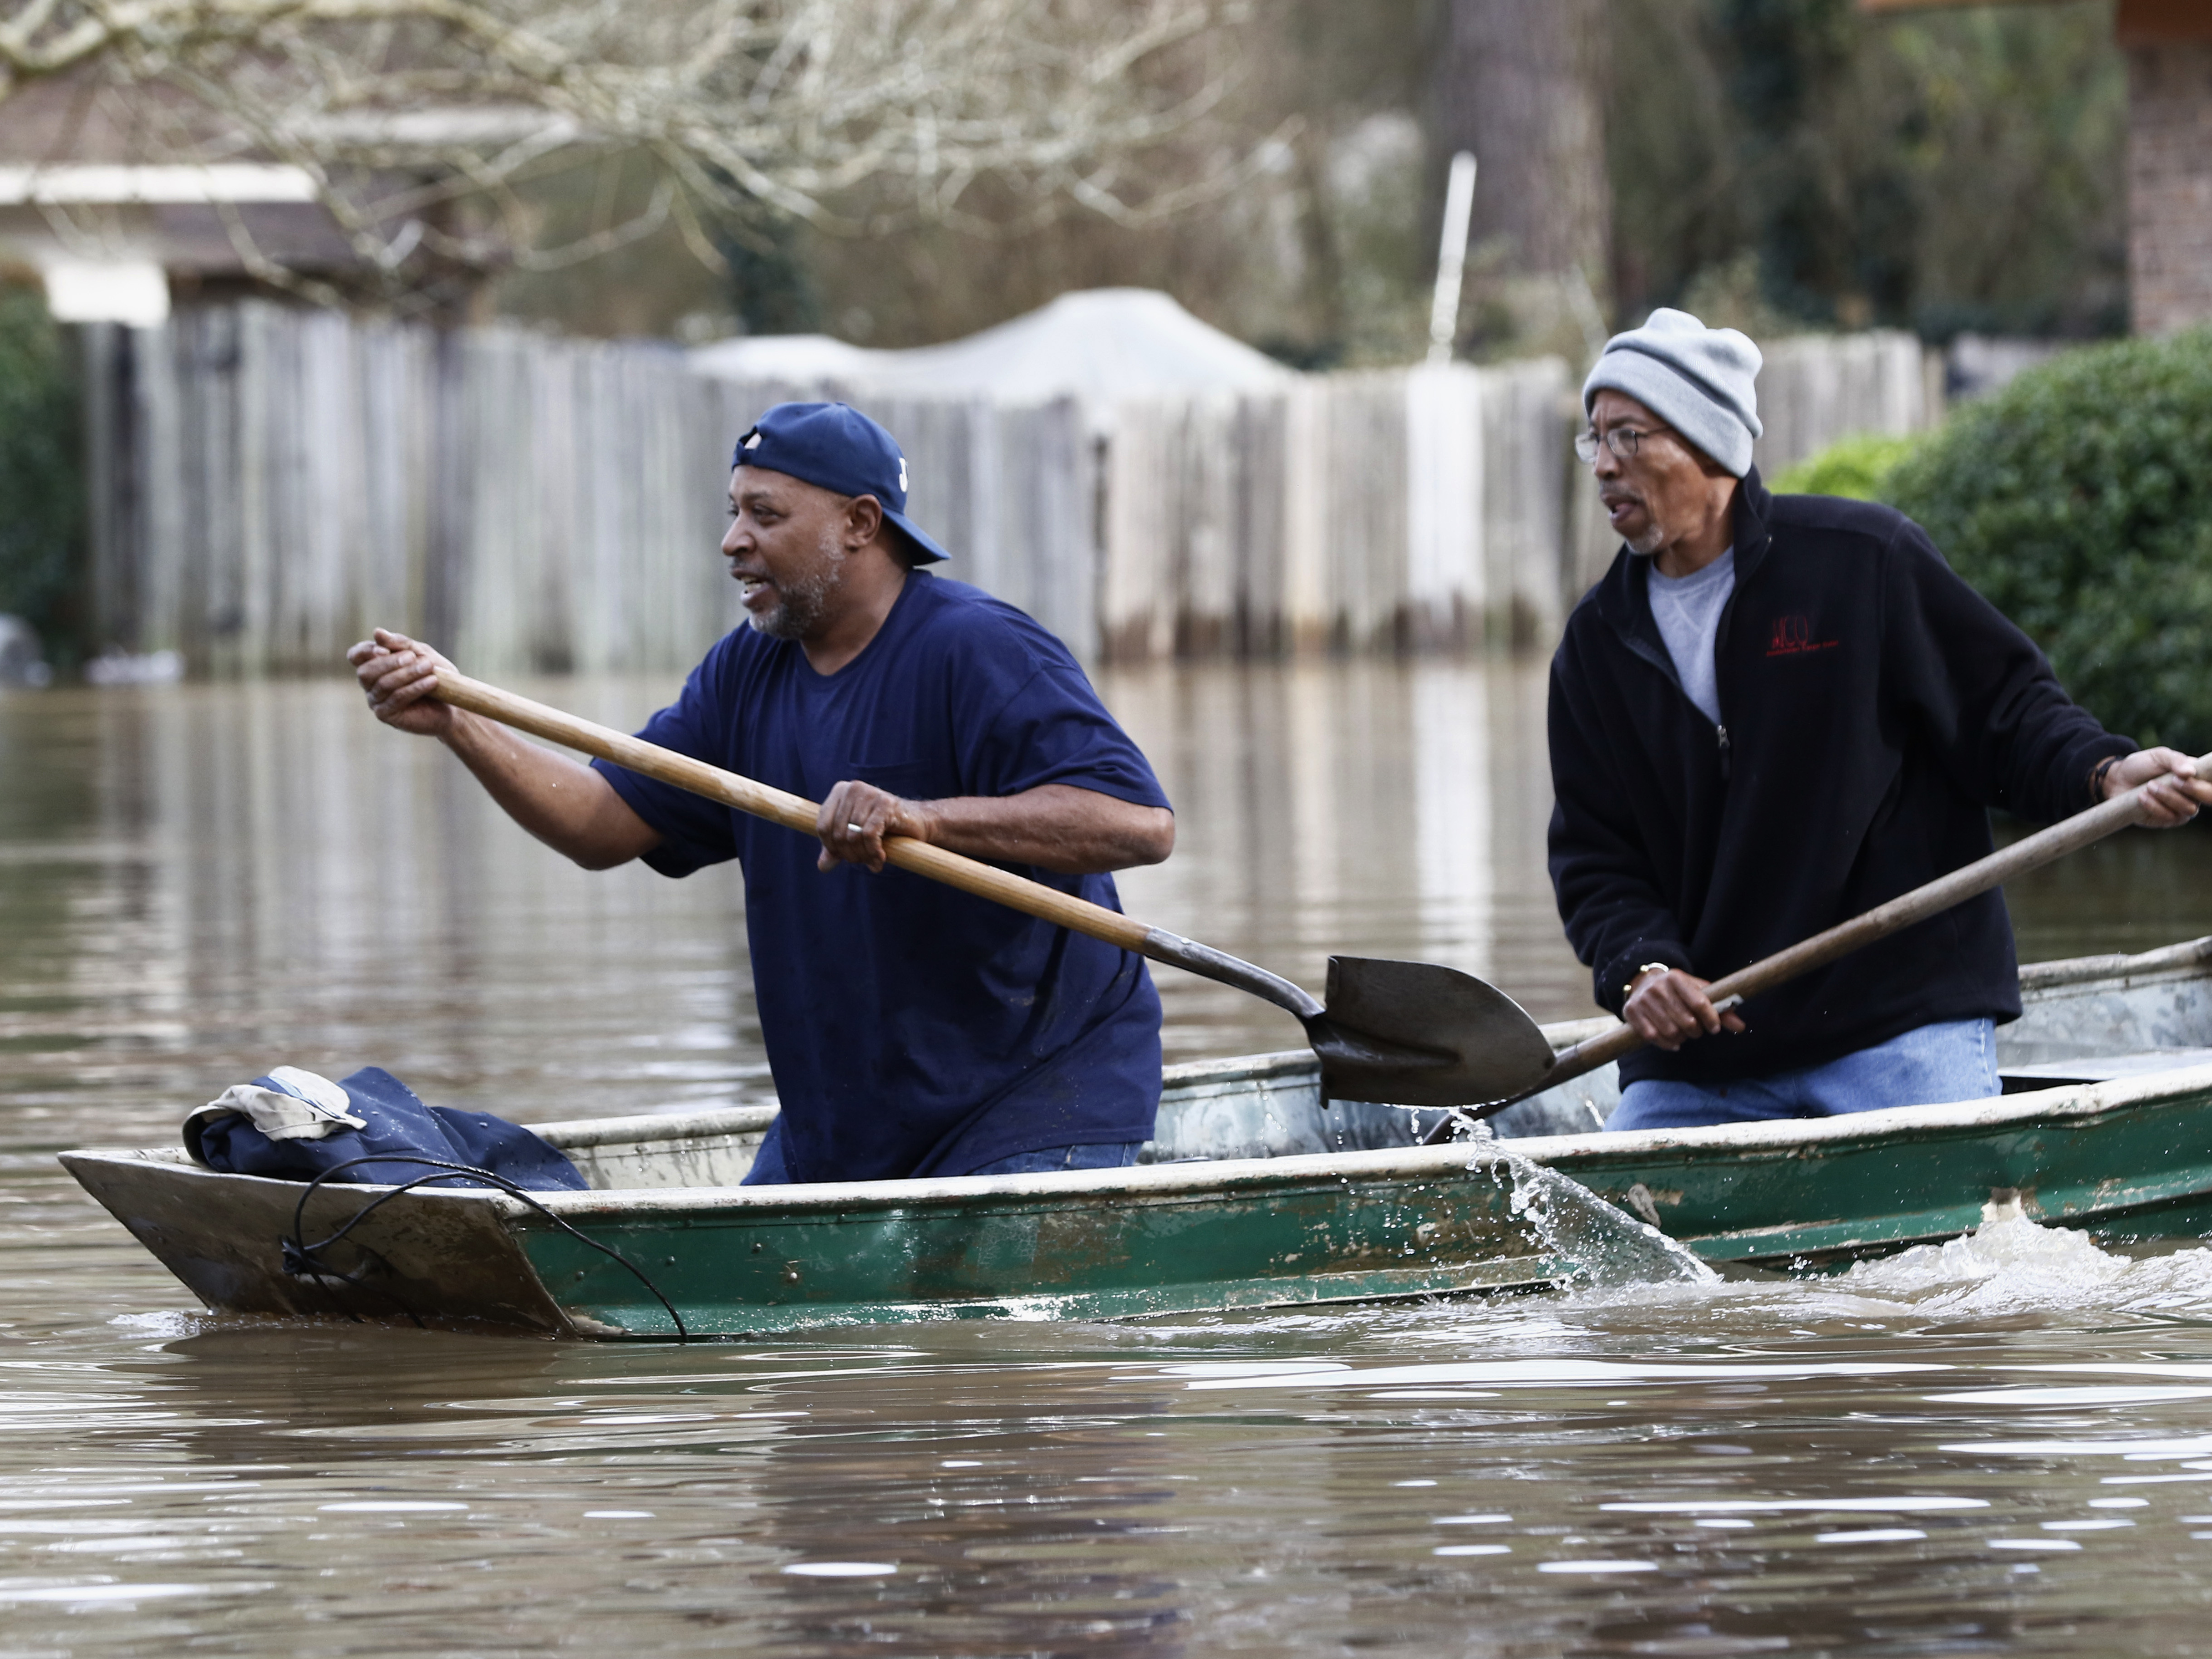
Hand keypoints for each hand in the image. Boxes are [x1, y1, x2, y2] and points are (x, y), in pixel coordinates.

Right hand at [347, 628, 456, 738]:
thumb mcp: (420, 653)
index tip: (384, 649)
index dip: (366, 651)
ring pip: (383, 685)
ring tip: (428, 666)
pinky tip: (432, 681)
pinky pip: (396, 699)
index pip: (356, 655)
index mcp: (373, 664)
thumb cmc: (433, 674)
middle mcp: (370, 684)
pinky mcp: (386, 715)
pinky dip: (414, 688)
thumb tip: (377, 633)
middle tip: (413, 657)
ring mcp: (376, 700)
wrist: (451, 702)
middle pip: (366, 671)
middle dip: (390, 663)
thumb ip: (400, 644)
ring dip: (407, 674)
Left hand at [815, 780, 933, 872]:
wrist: (918, 822)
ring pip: (853, 836)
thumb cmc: (884, 829)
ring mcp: (870, 793)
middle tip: (864, 861)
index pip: (822, 826)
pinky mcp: (885, 803)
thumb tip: (823, 867)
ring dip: (863, 856)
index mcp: (840, 791)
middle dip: (850, 854)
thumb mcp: (855, 838)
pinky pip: (869, 835)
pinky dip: (873, 852)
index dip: (831, 847)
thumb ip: (836, 849)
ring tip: (873, 861)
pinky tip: (880, 859)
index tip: (845, 857)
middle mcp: (853, 788)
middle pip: (838, 833)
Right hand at [1623, 966, 1746, 1051]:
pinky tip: (1672, 1042)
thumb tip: (1740, 1027)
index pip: (1700, 1003)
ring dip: (1681, 1038)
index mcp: (1676, 978)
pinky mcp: (1630, 1012)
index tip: (1715, 1029)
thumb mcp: (1697, 991)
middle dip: (1696, 1031)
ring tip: (1683, 1034)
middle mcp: (1658, 987)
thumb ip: (1719, 1008)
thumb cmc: (1676, 990)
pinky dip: (1666, 1044)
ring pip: (1671, 1032)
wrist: (1642, 981)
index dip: (1711, 1019)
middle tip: (1696, 1031)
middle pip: (1687, 1021)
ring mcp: (1643, 1000)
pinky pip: (1653, 1037)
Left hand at [2102, 747, 2211, 827]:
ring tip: (2149, 786)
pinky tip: (2141, 796)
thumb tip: (2190, 772)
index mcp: (2197, 777)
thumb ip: (2175, 760)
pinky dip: (2155, 807)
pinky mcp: (2166, 820)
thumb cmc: (2142, 765)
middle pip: (2207, 799)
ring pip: (2188, 810)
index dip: (2205, 784)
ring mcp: (2181, 809)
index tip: (2186, 775)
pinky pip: (2168, 818)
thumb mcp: (2159, 756)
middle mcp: (2193, 794)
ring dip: (2168, 797)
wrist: (2117, 778)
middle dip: (2190, 790)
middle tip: (2172, 780)